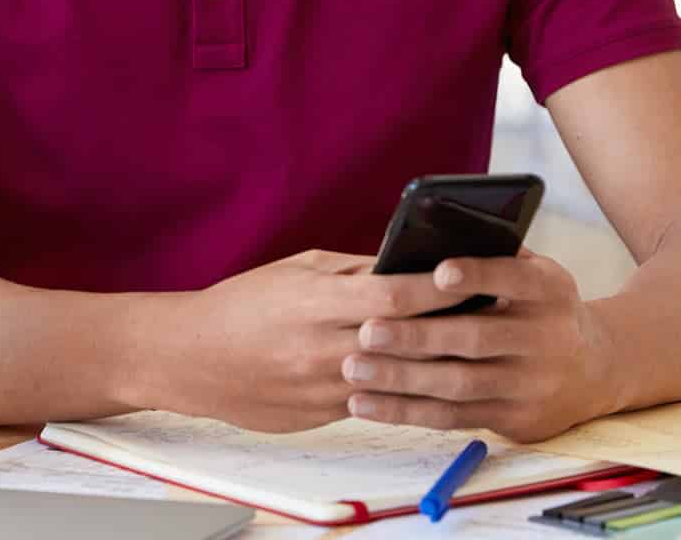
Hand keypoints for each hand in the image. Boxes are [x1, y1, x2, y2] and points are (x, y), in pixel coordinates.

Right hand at [155, 250, 468, 432]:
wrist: (192, 358)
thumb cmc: (246, 303)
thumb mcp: (299, 270)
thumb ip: (354, 271)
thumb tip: (406, 264)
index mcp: (318, 302)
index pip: (394, 295)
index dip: (439, 286)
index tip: (474, 274)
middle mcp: (323, 348)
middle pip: (404, 340)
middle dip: (450, 326)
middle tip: (488, 313)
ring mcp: (322, 388)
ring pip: (395, 379)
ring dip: (432, 363)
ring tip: (469, 347)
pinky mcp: (319, 415)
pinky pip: (373, 402)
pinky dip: (400, 389)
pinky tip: (425, 377)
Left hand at [341, 250, 620, 442]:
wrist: (597, 369)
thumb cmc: (543, 309)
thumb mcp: (538, 275)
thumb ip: (496, 257)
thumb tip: (431, 233)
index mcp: (549, 290)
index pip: (514, 278)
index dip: (478, 274)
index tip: (438, 271)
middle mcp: (546, 338)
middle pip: (476, 338)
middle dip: (417, 337)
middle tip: (367, 330)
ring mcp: (532, 385)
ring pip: (459, 384)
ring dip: (401, 379)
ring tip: (355, 368)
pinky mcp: (516, 420)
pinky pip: (453, 418)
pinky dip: (406, 411)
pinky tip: (367, 403)